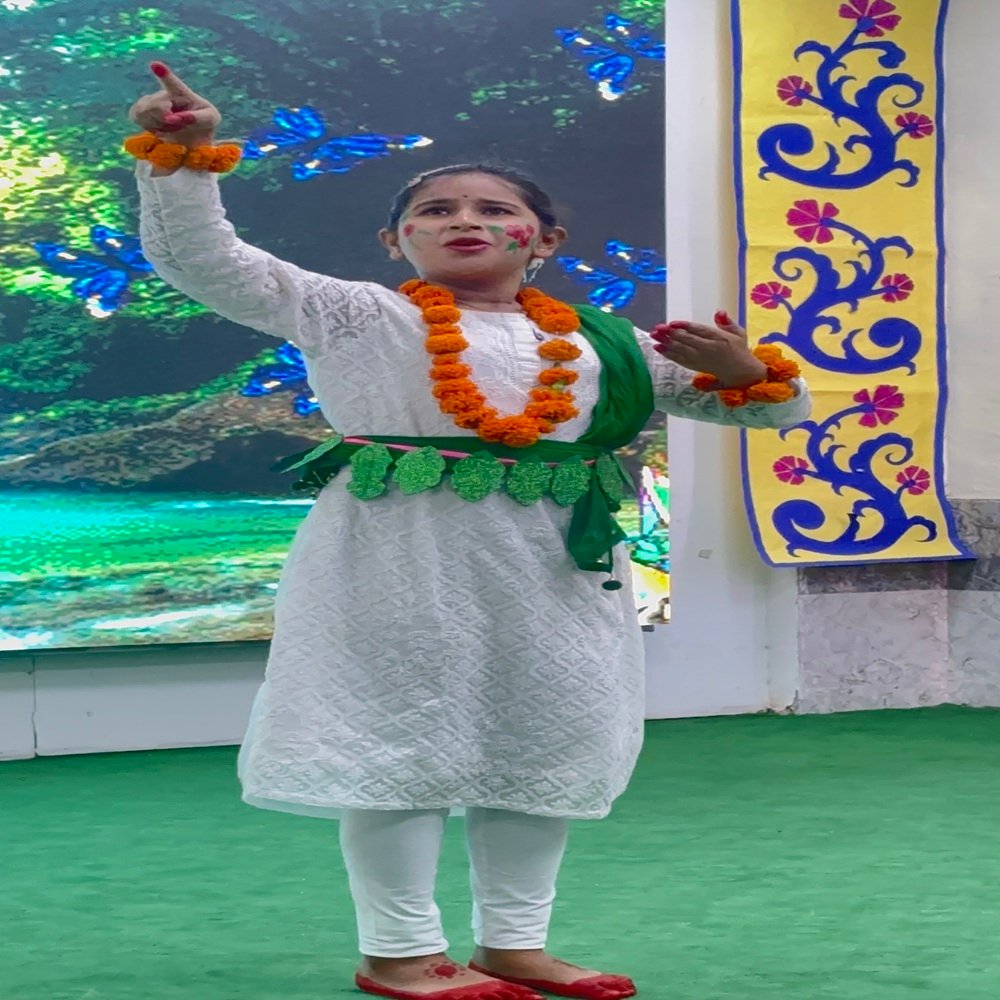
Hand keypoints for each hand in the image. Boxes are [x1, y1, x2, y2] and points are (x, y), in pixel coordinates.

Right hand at [128, 61, 220, 147]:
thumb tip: (176, 117)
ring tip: (172, 127)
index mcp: (181, 92)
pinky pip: (137, 116)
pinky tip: (159, 129)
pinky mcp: (142, 114)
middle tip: (177, 123)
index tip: (155, 65)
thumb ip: (200, 118)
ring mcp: (151, 103)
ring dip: (159, 124)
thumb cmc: (204, 124)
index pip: (172, 82)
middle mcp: (163, 95)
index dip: (164, 74)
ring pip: (144, 111)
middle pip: (157, 105)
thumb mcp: (210, 118)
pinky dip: (149, 125)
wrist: (194, 139)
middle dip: (166, 118)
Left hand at [650, 310, 767, 386]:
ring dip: (666, 343)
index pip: (699, 331)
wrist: (740, 373)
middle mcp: (708, 349)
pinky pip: (680, 360)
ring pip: (681, 350)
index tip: (672, 324)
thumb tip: (719, 312)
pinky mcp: (695, 367)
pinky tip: (658, 348)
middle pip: (687, 341)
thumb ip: (727, 322)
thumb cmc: (739, 350)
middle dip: (670, 334)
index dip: (684, 327)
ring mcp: (701, 359)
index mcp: (719, 338)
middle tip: (657, 328)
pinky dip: (668, 354)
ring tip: (654, 337)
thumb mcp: (738, 333)